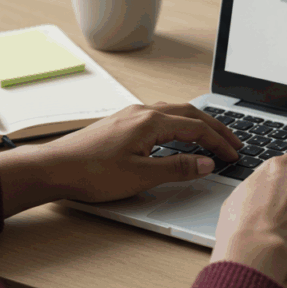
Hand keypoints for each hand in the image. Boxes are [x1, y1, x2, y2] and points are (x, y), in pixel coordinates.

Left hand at [32, 103, 241, 203]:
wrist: (53, 169)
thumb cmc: (91, 173)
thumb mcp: (141, 176)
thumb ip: (177, 168)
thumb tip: (206, 163)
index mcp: (151, 122)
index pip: (197, 128)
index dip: (219, 142)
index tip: (233, 154)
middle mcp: (142, 112)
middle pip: (189, 114)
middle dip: (214, 128)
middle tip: (233, 142)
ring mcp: (130, 116)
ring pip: (174, 113)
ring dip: (196, 124)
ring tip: (211, 137)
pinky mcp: (120, 123)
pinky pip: (159, 117)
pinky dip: (178, 124)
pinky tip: (177, 136)